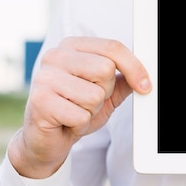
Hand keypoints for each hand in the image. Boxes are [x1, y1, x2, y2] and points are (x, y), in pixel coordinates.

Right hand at [8, 37, 150, 178]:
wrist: (47, 139)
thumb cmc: (75, 109)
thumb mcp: (106, 91)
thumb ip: (123, 79)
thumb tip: (146, 74)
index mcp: (72, 46)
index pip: (112, 47)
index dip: (134, 67)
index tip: (145, 86)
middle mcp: (55, 56)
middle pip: (105, 69)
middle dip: (105, 92)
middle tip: (88, 101)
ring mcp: (44, 78)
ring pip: (95, 94)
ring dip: (92, 110)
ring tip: (76, 110)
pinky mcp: (40, 102)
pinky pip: (81, 115)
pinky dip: (80, 124)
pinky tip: (67, 122)